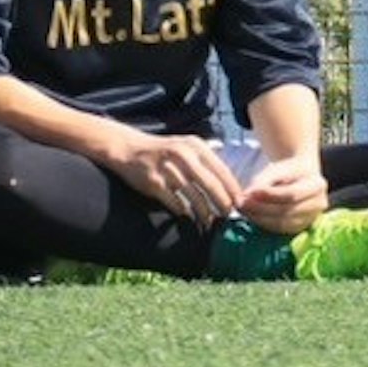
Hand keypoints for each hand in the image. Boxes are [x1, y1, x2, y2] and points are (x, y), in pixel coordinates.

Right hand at [116, 131, 244, 222]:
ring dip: (204, 212)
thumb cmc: (164, 151)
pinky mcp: (154, 182)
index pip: (221, 170)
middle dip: (222, 203)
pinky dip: (183, 211)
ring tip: (209, 220)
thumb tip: (229, 184)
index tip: (239, 202)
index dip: (232, 188)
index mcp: (195, 146)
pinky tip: (187, 215)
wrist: (128, 148)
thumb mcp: (187, 146)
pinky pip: (174, 202)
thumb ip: (206, 160)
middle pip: (210, 185)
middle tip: (228, 215)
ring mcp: (167, 169)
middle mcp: (183, 155)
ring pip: (194, 197)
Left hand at [234, 154, 327, 233]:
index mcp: (317, 185)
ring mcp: (311, 219)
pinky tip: (251, 216)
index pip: (291, 194)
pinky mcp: (301, 228)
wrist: (300, 178)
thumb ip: (264, 180)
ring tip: (243, 209)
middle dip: (260, 208)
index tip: (249, 192)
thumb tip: (249, 194)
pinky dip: (264, 223)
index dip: (269, 195)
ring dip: (259, 218)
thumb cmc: (288, 170)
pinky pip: (280, 229)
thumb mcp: (278, 168)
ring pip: (282, 223)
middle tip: (240, 202)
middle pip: (286, 210)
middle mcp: (319, 204)